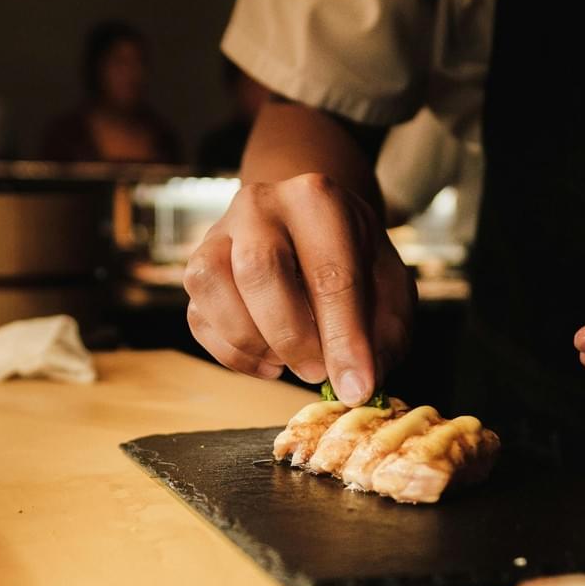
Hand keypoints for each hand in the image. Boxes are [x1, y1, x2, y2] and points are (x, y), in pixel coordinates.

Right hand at [184, 172, 415, 405]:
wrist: (311, 229)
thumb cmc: (353, 260)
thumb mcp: (387, 288)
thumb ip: (380, 335)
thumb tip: (356, 386)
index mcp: (316, 199)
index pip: (329, 272)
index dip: (343, 338)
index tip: (356, 386)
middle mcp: (260, 205)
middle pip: (258, 268)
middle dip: (290, 336)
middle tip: (317, 373)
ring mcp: (219, 233)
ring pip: (212, 285)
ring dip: (250, 341)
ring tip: (287, 362)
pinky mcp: (196, 266)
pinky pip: (198, 315)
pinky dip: (231, 353)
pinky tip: (267, 361)